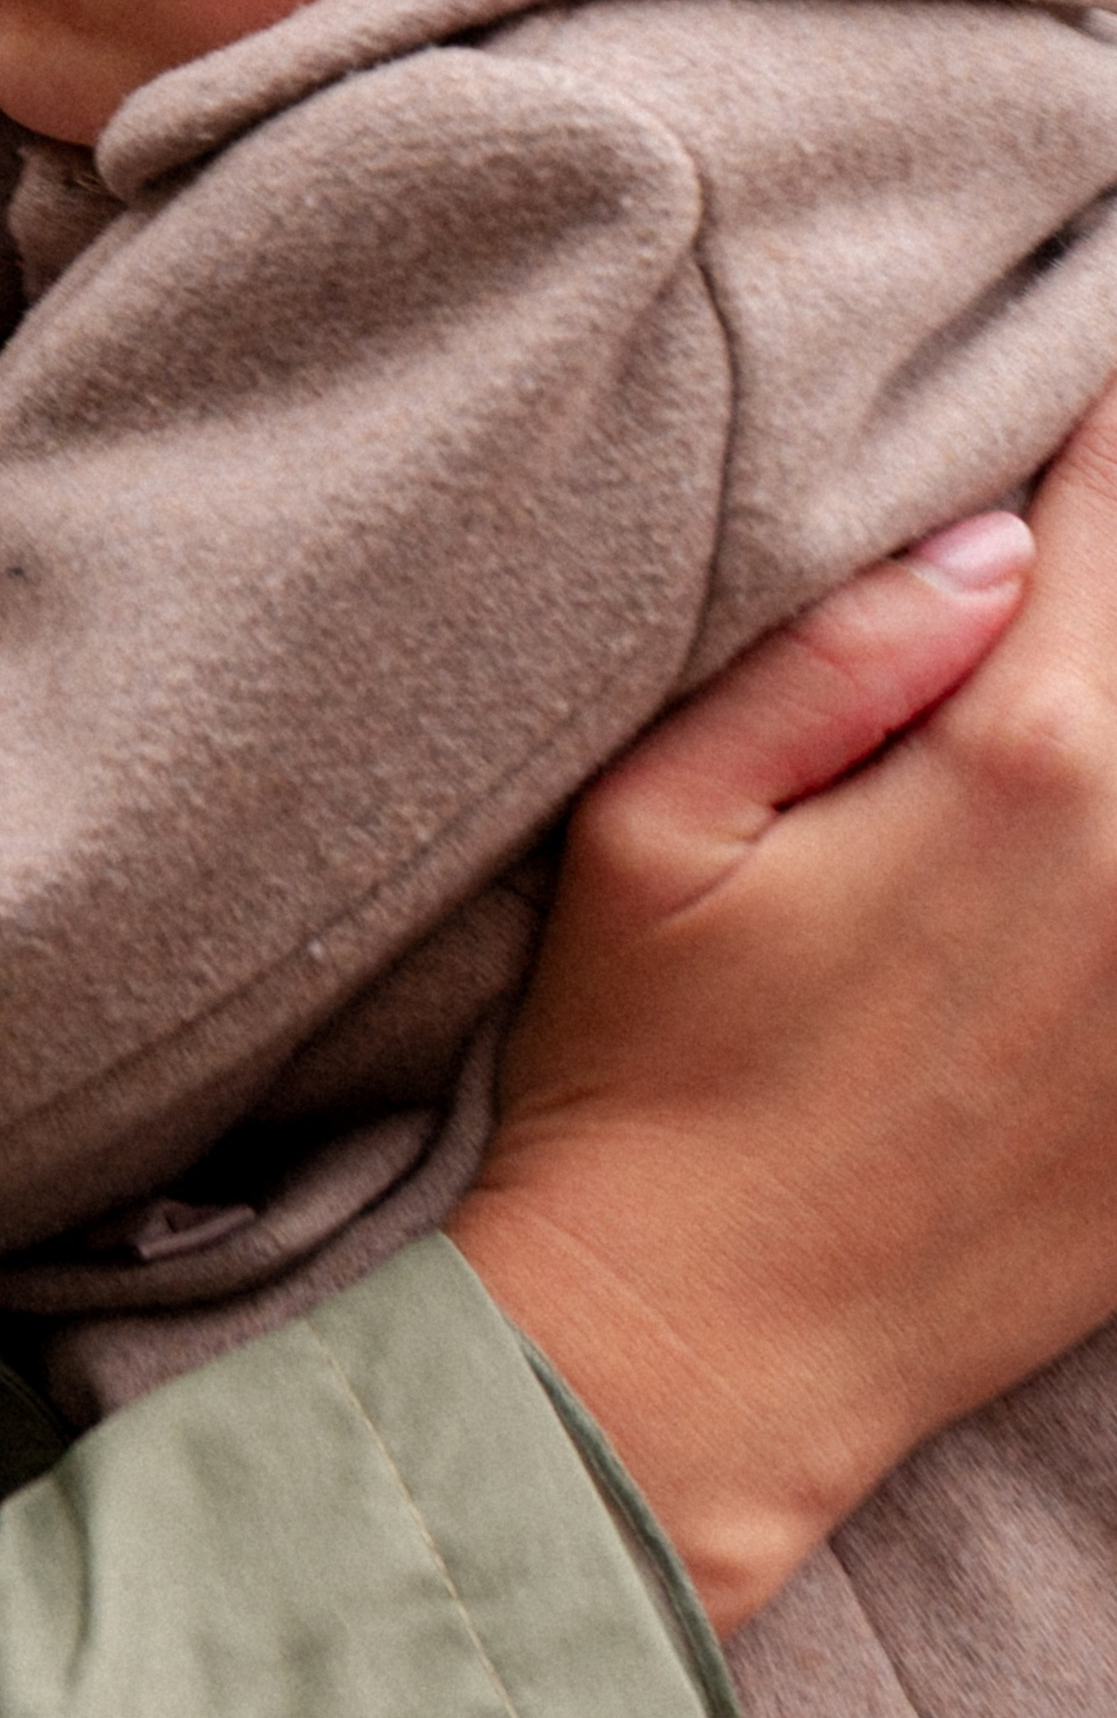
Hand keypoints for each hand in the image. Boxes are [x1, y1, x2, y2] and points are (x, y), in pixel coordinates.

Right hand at [453, 408, 1116, 1634]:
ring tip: (1061, 675)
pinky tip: (1081, 848)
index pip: (1110, 513)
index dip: (1094, 425)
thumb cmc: (646, 1069)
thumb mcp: (653, 822)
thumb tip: (990, 538)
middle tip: (1054, 536)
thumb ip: (826, 652)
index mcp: (1024, 761)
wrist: (707, 1352)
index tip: (1077, 364)